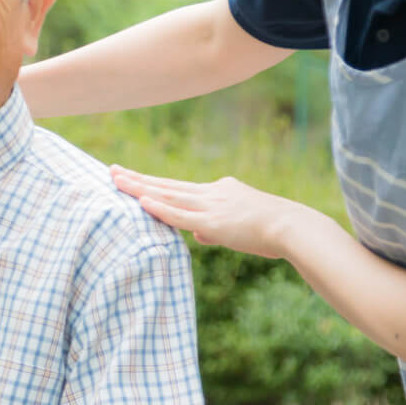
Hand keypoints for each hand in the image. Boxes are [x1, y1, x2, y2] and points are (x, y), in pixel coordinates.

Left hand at [110, 166, 304, 258]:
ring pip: (167, 194)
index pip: (178, 187)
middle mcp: (211, 193)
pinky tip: (140, 201)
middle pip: (166, 184)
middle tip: (111, 170)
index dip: (153, 183)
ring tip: (115, 179)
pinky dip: (159, 208)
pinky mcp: (213, 222)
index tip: (133, 178)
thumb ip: (214, 229)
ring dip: (138, 187)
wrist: (293, 227)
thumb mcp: (239, 227)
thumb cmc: (272, 231)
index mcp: (219, 191)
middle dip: (137, 178)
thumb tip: (197, 234)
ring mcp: (211, 206)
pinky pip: (180, 214)